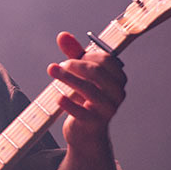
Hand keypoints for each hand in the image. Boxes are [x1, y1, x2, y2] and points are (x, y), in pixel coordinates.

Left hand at [47, 31, 125, 155]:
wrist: (85, 133)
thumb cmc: (85, 100)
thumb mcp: (81, 75)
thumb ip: (74, 54)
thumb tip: (62, 35)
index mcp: (118, 79)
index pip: (106, 60)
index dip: (86, 56)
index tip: (70, 59)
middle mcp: (117, 94)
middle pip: (96, 73)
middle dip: (74, 65)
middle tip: (57, 66)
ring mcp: (108, 110)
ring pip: (88, 90)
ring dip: (67, 78)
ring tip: (52, 71)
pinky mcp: (95, 124)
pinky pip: (81, 111)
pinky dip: (68, 103)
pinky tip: (58, 97)